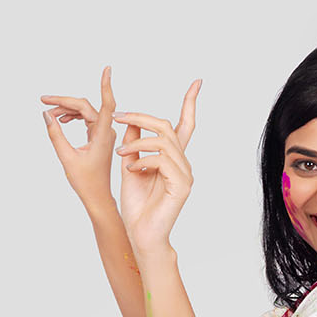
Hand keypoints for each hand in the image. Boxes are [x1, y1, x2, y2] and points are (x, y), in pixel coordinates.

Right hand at [40, 65, 119, 211]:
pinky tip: (60, 119)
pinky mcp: (99, 137)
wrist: (98, 197)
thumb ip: (56, 134)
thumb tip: (46, 113)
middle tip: (44, 100)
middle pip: (85, 106)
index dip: (106, 86)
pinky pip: (86, 119)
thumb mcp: (67, 158)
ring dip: (66, 109)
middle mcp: (106, 131)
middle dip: (64, 102)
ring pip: (85, 111)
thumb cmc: (86, 182)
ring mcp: (104, 133)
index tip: (107, 69)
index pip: (107, 104)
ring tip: (49, 112)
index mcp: (103, 135)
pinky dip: (72, 117)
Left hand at [112, 81, 201, 255]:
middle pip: (167, 126)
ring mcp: (184, 175)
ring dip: (137, 142)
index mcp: (172, 158)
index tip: (197, 83)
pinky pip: (162, 160)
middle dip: (141, 117)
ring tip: (121, 154)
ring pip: (163, 141)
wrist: (140, 234)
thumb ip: (133, 143)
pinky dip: (142, 160)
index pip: (184, 125)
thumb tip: (131, 120)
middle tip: (119, 117)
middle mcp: (182, 164)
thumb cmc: (136, 205)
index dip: (190, 103)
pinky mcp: (181, 186)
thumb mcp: (130, 164)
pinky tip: (132, 170)